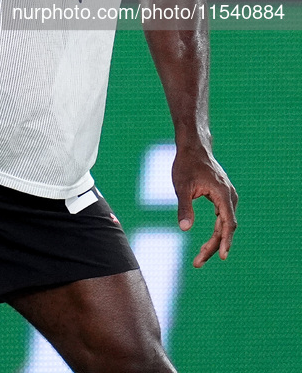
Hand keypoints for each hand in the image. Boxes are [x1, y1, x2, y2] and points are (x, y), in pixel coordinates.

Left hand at [172, 145, 237, 266]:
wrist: (193, 147)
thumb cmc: (186, 165)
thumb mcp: (181, 186)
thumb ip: (184, 207)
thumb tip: (185, 229)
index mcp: (222, 194)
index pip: (228, 223)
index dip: (225, 241)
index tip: (221, 257)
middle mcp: (229, 196)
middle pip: (226, 227)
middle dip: (214, 246)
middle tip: (198, 263)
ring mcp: (228, 196)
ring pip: (225, 224)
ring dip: (215, 241)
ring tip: (200, 257)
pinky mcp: (223, 196)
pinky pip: (223, 218)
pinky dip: (216, 231)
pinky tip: (208, 243)